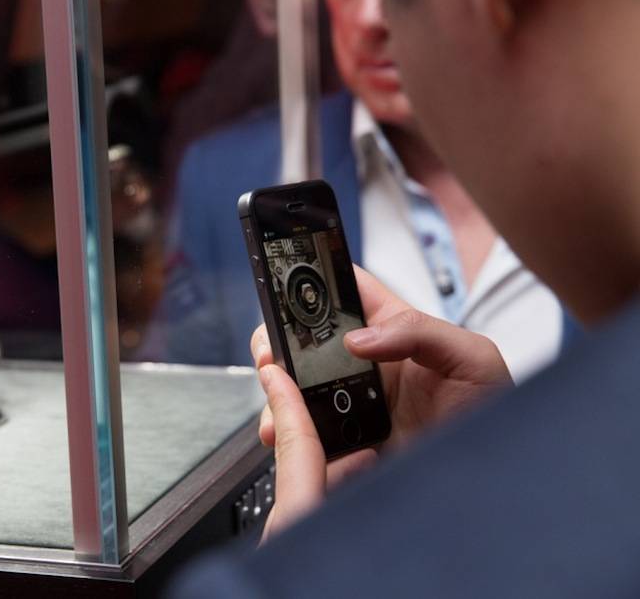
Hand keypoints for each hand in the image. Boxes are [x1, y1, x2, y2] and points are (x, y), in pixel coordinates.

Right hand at [252, 266, 512, 539]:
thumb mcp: (472, 357)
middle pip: (304, 340)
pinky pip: (307, 437)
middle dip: (277, 342)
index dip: (313, 280)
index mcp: (393, 331)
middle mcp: (364, 365)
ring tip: (276, 413)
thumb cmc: (495, 413)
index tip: (284, 286)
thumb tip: (358, 340)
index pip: (345, 291)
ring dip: (276, 397)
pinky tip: (294, 443)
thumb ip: (421, 332)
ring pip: (295, 390)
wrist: (492, 485)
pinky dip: (291, 440)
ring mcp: (350, 404)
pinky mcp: (345, 444)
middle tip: (271, 358)